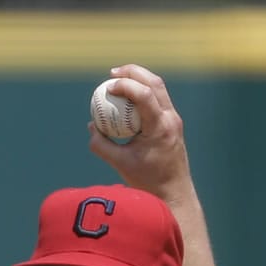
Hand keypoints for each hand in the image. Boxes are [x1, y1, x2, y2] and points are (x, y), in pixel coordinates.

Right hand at [88, 63, 191, 202]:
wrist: (174, 193)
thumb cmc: (148, 182)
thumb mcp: (121, 164)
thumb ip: (102, 145)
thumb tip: (91, 126)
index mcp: (159, 128)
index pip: (144, 95)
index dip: (125, 85)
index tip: (108, 87)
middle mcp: (170, 119)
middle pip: (154, 82)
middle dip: (132, 72)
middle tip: (112, 74)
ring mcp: (174, 120)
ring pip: (158, 88)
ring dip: (139, 79)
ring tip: (119, 81)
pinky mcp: (173, 123)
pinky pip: (158, 100)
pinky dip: (143, 93)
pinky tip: (128, 99)